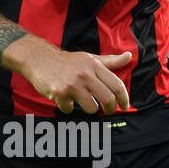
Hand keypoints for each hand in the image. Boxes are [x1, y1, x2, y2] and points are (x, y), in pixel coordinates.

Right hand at [7, 37, 131, 112]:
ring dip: (90, 109)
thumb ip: (110, 61)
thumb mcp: (90, 58)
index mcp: (95, 66)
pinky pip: (70, 110)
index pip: (117, 85)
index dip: (124, 98)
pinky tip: (63, 99)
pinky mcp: (60, 93)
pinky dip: (68, 108)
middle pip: (108, 99)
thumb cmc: (67, 61)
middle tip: (108, 111)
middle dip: (111, 109)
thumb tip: (129, 56)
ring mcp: (72, 84)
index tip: (125, 106)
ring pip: (92, 108)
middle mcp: (86, 74)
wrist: (39, 59)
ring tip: (83, 102)